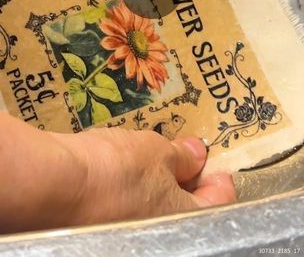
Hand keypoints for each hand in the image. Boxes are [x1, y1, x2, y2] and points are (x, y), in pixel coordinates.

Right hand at [0, 114, 234, 232]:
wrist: (57, 185)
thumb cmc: (117, 170)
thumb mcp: (156, 151)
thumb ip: (182, 156)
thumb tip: (197, 154)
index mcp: (185, 219)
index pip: (219, 202)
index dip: (220, 177)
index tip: (216, 162)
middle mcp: (162, 235)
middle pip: (187, 205)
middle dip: (188, 177)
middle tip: (185, 152)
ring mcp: (132, 232)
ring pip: (157, 204)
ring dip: (160, 179)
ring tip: (155, 153)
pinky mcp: (105, 224)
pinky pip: (131, 204)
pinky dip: (136, 185)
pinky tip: (126, 164)